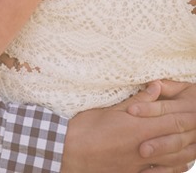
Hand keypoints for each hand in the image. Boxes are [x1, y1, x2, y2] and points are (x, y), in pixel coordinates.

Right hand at [62, 82, 195, 172]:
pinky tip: (176, 167)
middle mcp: (144, 149)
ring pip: (172, 162)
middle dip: (192, 135)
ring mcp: (140, 166)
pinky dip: (171, 171)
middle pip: (177, 143)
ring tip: (194, 146)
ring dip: (186, 154)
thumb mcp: (111, 108)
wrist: (69, 152)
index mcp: (139, 129)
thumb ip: (138, 100)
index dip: (188, 116)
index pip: (173, 122)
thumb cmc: (86, 128)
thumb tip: (156, 87)